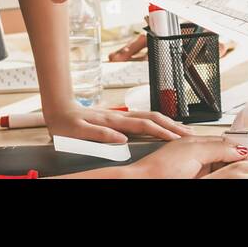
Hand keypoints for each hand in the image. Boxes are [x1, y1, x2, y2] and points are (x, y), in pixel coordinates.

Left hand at [43, 103, 193, 142]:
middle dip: (173, 125)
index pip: (145, 126)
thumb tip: (121, 139)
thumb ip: (100, 135)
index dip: (162, 132)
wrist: (58, 108)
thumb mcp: (78, 132)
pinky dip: (158, 121)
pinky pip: (143, 118)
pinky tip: (162, 125)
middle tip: (189, 134)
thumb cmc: (66, 122)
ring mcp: (121, 115)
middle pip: (154, 118)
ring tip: (182, 129)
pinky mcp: (118, 117)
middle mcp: (120, 116)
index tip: (176, 139)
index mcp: (114, 121)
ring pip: (150, 116)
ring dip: (168, 122)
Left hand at [125, 136, 247, 177]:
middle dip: (236, 157)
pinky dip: (218, 173)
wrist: (142, 181)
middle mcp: (195, 152)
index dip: (240, 148)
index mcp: (196, 141)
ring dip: (227, 166)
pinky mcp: (191, 176)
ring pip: (218, 164)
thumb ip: (217, 149)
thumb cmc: (159, 168)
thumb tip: (239, 150)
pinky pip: (211, 171)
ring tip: (236, 169)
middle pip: (224, 153)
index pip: (227, 142)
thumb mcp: (195, 154)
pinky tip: (218, 175)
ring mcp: (192, 165)